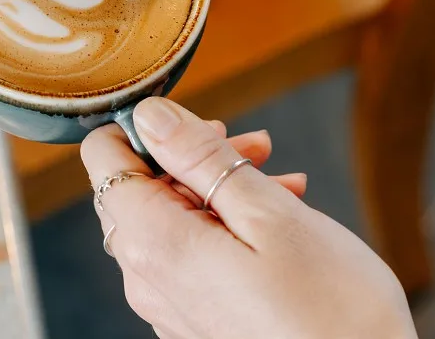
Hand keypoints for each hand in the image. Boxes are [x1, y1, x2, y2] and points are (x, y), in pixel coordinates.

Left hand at [81, 97, 417, 338]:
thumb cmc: (330, 311)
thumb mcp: (270, 215)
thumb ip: (202, 160)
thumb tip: (150, 115)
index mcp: (156, 245)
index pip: (104, 158)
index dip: (146, 126)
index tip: (199, 122)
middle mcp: (148, 280)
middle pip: (140, 189)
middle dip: (194, 156)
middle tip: (256, 146)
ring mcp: (170, 307)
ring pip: (170, 220)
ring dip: (218, 189)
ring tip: (281, 181)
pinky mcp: (196, 322)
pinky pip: (189, 257)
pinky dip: (224, 227)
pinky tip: (276, 221)